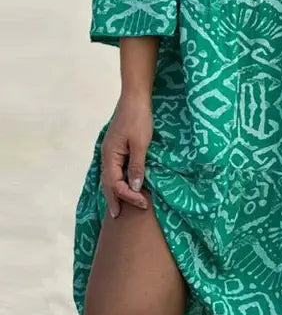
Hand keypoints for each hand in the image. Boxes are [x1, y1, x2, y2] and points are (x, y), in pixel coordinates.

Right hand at [99, 94, 152, 217]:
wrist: (135, 97)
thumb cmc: (138, 119)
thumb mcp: (141, 143)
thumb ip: (137, 166)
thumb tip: (133, 188)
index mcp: (110, 156)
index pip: (115, 184)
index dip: (128, 196)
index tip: (143, 203)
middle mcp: (107, 156)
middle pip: (108, 183)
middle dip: (114, 199)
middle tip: (117, 217)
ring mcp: (111, 151)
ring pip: (110, 176)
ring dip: (115, 192)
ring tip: (119, 206)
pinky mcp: (117, 147)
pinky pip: (115, 169)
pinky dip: (118, 180)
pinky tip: (123, 184)